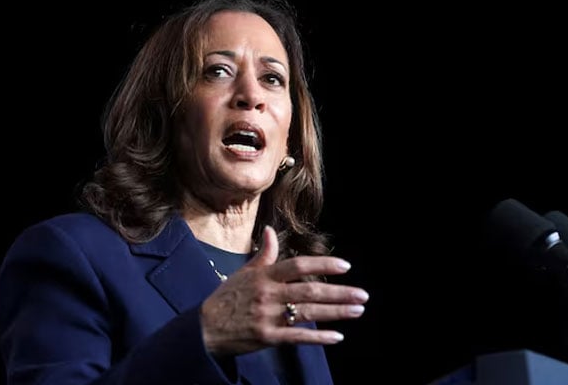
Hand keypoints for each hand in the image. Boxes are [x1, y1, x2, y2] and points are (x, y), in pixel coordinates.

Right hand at [199, 225, 368, 355]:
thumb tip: (269, 230)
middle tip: (362, 295)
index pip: (298, 266)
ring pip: (308, 313)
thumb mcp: (243, 273)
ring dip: (336, 312)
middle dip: (339, 293)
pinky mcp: (267, 337)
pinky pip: (297, 337)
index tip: (345, 266)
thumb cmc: (227, 298)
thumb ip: (263, 254)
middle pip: (310, 291)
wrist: (204, 328)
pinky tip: (337, 336)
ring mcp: (268, 317)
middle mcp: (268, 294)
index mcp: (265, 276)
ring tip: (357, 310)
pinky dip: (318, 337)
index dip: (323, 264)